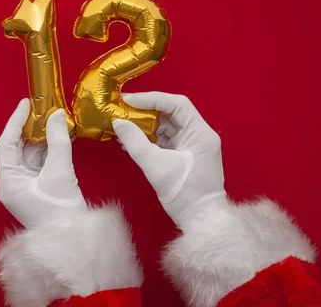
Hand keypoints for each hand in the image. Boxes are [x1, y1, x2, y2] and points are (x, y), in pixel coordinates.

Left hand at [0, 99, 86, 227]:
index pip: (6, 144)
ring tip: (54, 119)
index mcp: (8, 182)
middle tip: (43, 109)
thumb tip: (56, 115)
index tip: (27, 104)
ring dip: (42, 138)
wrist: (74, 241)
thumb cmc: (60, 211)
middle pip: (18, 148)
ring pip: (31, 155)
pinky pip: (41, 164)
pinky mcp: (40, 189)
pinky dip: (50, 150)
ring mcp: (26, 187)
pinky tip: (60, 137)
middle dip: (31, 128)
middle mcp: (13, 183)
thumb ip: (58, 140)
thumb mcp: (59, 171)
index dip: (16, 122)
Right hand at [112, 92, 226, 228]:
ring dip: (146, 128)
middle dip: (146, 113)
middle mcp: (199, 135)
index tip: (128, 101)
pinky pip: (166, 142)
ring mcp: (193, 147)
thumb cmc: (184, 193)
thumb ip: (135, 142)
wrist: (202, 222)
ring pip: (167, 128)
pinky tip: (131, 144)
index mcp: (200, 132)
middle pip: (171, 114)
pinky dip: (150, 141)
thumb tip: (118, 122)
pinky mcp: (186, 158)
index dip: (152, 98)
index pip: (176, 104)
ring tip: (123, 128)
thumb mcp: (156, 166)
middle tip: (122, 112)